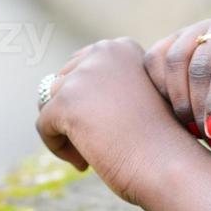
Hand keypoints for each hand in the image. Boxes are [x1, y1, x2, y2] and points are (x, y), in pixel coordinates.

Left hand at [35, 37, 200, 204]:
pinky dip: (57, 147)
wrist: (168, 163)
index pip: (79, 68)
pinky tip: (83, 162)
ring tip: (90, 153)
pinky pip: (43, 126)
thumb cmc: (156, 139)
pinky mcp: (67, 101)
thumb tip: (49, 87)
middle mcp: (103, 51)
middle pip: (61, 84)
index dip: (87, 102)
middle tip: (99, 143)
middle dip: (73, 115)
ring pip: (49, 104)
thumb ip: (99, 84)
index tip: (107, 125)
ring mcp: (84, 74)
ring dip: (65, 131)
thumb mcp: (130, 96)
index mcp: (121, 47)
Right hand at [143, 7, 210, 171]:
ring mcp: (198, 28)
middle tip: (207, 137)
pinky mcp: (172, 40)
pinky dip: (162, 92)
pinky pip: (154, 60)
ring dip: (180, 101)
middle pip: (200, 61)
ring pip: (174, 60)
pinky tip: (181, 115)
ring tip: (196, 131)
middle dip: (199, 106)